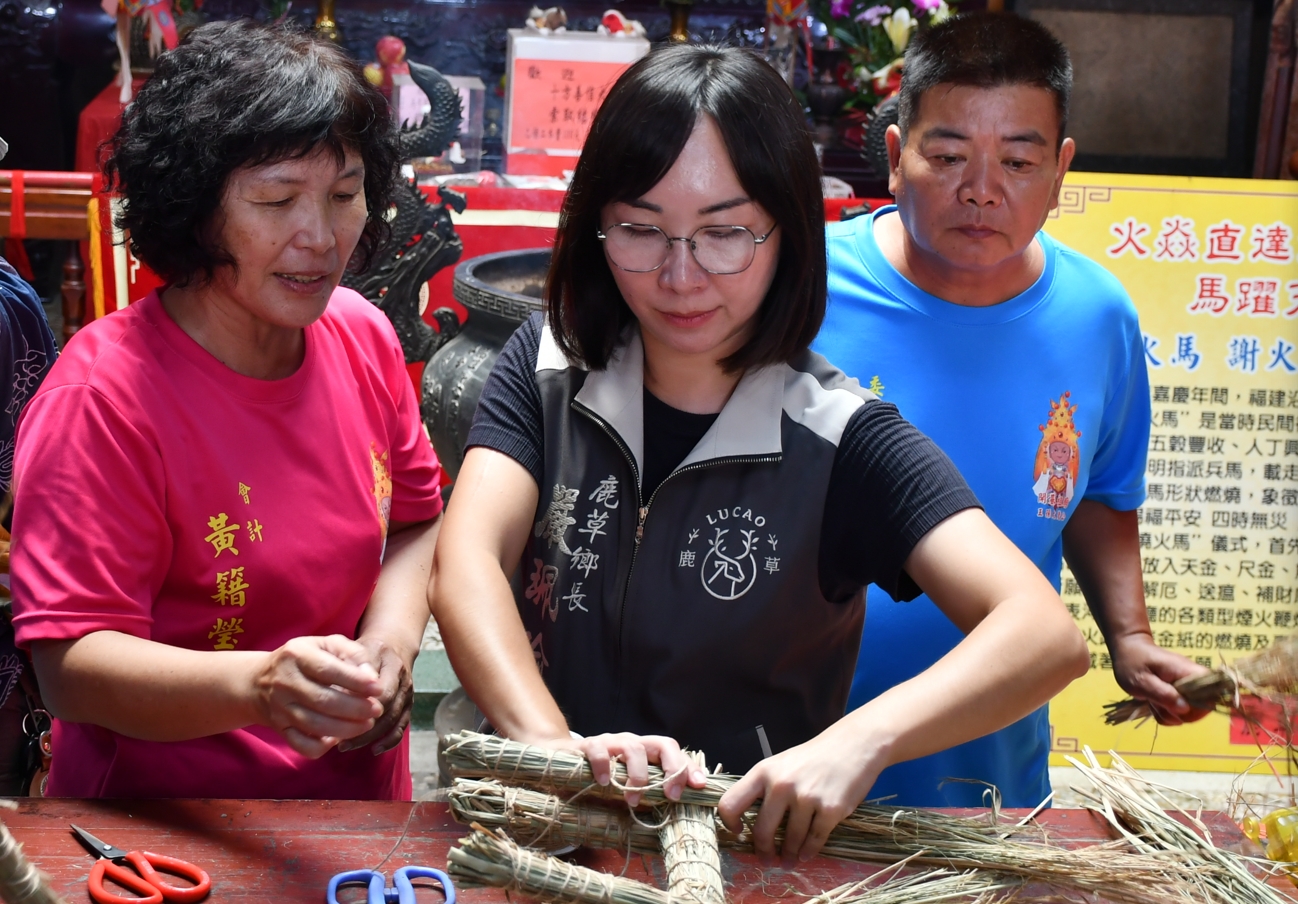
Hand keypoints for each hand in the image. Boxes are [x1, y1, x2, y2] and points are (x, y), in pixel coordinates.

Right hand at [253, 634, 383, 758]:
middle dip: (356, 709)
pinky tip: (337, 739)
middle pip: (323, 701)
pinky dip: (321, 747)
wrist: (259, 681)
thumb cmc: (305, 659)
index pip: (328, 670)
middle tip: (377, 710)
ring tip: (367, 724)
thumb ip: (352, 653)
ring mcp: (280, 708)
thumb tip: (371, 677)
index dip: (356, 681)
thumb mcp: (326, 645)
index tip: (378, 688)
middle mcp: (285, 682)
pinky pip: (301, 745)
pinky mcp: (279, 728)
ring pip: (315, 725)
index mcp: (297, 655)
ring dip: (346, 729)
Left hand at [337, 634, 413, 754]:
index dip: (360, 707)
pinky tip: (375, 749)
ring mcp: (408, 694)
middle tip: (338, 740)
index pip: (380, 691)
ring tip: (347, 746)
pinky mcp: (408, 705)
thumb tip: (333, 692)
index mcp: (390, 664)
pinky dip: (390, 741)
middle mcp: (403, 680)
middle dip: (363, 728)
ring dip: (371, 737)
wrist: (394, 644)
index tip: (337, 719)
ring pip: (393, 721)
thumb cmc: (368, 649)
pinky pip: (402, 726)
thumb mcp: (357, 648)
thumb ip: (349, 667)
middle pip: (387, 709)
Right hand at [524, 732, 708, 806]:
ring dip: (638, 775)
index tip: (700, 786)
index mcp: (644, 754)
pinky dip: (604, 764)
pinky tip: (604, 782)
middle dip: (673, 768)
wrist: (556, 764)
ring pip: (634, 747)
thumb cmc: (595, 784)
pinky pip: (598, 749)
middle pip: (662, 744)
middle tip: (672, 795)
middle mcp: (631, 743)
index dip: (688, 767)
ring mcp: (610, 742)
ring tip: (633, 800)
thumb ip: (643, 799)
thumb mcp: (622, 792)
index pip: (673, 753)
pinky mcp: (586, 745)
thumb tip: (670, 821)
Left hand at [718, 727, 883, 864]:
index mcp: (763, 772)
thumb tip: (748, 820)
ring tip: (788, 861)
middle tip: (766, 861)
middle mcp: (781, 784)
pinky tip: (806, 855)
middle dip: (763, 851)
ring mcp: (806, 797)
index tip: (739, 832)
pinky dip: (809, 851)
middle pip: (761, 830)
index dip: (730, 823)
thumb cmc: (814, 757)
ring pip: (790, 840)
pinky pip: (814, 840)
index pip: (731, 803)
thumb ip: (765, 787)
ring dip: (789, 856)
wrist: (854, 744)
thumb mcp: (781, 764)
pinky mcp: (830, 809)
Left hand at [1110, 631, 1212, 724]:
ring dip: (1170, 714)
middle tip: (1160, 704)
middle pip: (1203, 707)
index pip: (1213, 692)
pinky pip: (1179, 713)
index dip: (1201, 706)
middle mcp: (1193, 680)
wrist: (1128, 650)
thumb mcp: (1142, 680)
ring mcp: (1187, 688)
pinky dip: (1166, 713)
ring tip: (1153, 701)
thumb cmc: (1132, 662)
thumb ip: (1163, 694)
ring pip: (1189, 713)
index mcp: (1188, 672)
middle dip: (1181, 714)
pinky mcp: (1179, 695)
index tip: (1180, 709)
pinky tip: (1154, 703)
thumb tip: (1184, 708)